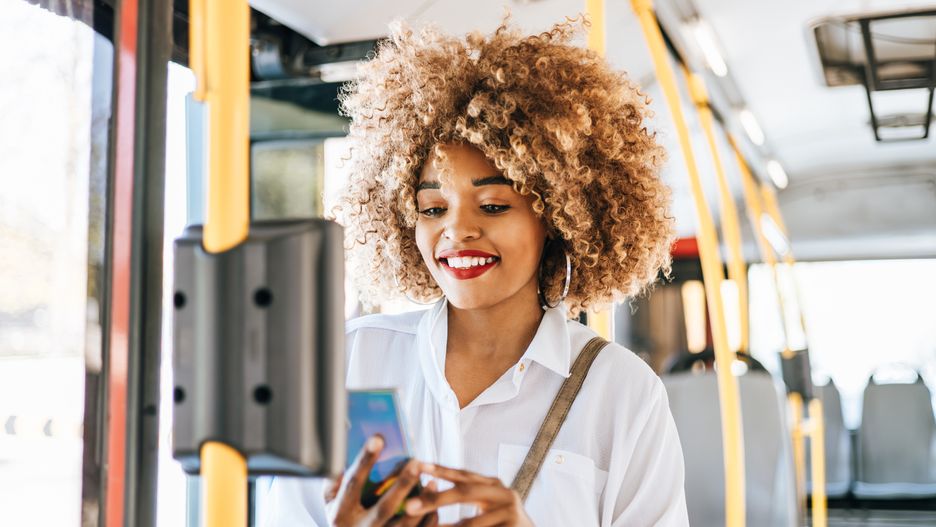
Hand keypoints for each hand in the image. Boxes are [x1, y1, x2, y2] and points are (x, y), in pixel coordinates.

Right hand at [327, 435, 437, 526]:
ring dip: (420, 502)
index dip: (365, 461)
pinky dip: (427, 520)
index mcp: (340, 514)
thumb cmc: (340, 516)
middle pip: (385, 507)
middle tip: (416, 463)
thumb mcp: (329, 501)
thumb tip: (349, 450)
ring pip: (403, 524)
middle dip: (402, 484)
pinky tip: (434, 505)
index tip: (378, 439)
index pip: (353, 483)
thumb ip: (335, 480)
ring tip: (432, 482)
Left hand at [404, 464, 532, 526]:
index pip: (464, 475)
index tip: (418, 465)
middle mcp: (504, 494)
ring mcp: (511, 512)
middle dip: (435, 499)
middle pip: (465, 493)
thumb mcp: (486, 507)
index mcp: (494, 485)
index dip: (441, 469)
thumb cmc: (502, 524)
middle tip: (410, 505)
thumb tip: (424, 493)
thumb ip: (465, 496)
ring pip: (471, 523)